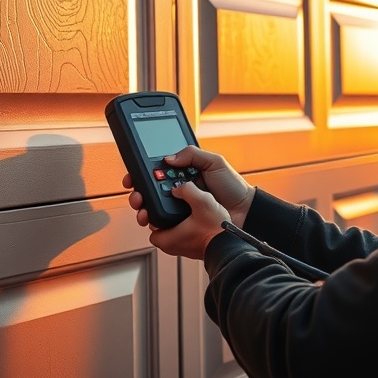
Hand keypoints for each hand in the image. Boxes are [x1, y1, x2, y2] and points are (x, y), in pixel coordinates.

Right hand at [122, 146, 256, 259]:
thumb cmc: (232, 186)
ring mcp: (180, 206)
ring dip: (143, 208)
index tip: (133, 175)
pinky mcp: (182, 222)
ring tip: (142, 208)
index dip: (142, 172)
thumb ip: (192, 155)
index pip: (157, 170)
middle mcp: (179, 188)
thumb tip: (168, 158)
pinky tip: (152, 220)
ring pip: (153, 206)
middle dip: (138, 192)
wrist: (244, 211)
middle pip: (150, 189)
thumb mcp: (215, 162)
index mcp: (184, 172)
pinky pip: (164, 222)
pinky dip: (154, 222)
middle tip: (136, 195)